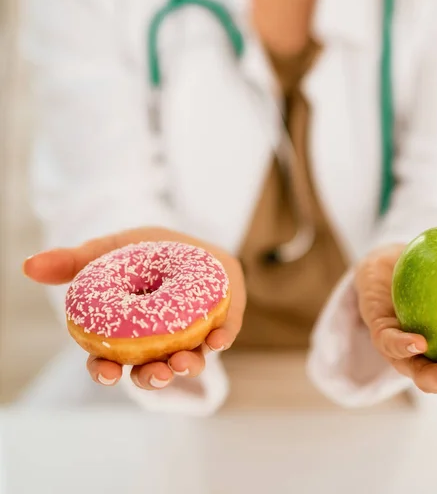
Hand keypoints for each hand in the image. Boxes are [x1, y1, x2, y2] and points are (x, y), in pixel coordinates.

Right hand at [23, 227, 246, 390]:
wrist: (190, 241)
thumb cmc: (146, 251)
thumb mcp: (110, 251)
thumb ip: (73, 262)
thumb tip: (29, 266)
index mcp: (130, 332)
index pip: (111, 359)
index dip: (105, 370)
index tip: (105, 372)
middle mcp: (160, 340)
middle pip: (151, 369)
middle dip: (152, 378)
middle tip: (155, 374)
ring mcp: (192, 333)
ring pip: (188, 359)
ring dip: (186, 365)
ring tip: (183, 362)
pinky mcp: (222, 318)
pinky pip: (223, 332)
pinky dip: (222, 338)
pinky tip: (220, 340)